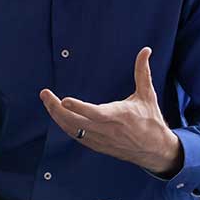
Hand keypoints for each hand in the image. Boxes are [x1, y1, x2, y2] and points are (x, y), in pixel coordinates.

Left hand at [41, 47, 181, 175]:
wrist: (154, 149)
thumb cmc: (150, 119)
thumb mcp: (147, 95)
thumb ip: (142, 71)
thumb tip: (146, 50)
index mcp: (119, 116)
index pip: (95, 113)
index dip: (78, 107)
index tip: (63, 100)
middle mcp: (107, 130)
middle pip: (75, 122)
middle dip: (56, 109)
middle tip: (45, 94)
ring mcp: (100, 140)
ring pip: (72, 130)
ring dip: (57, 116)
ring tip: (47, 101)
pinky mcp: (97, 146)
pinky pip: (76, 136)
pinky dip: (65, 125)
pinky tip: (58, 114)